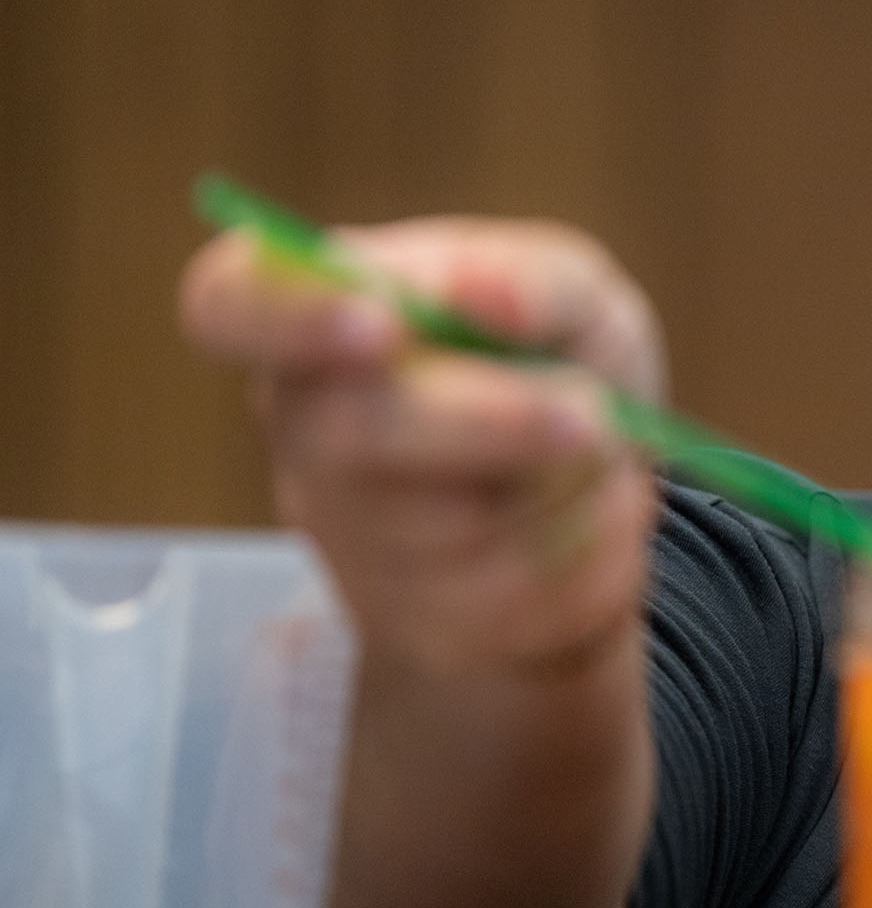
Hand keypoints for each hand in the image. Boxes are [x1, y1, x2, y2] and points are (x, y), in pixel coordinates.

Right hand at [179, 217, 663, 676]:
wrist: (605, 499)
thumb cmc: (561, 365)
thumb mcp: (575, 296)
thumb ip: (531, 280)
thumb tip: (480, 291)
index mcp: (322, 321)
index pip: (230, 305)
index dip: (287, 317)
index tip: (381, 326)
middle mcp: (309, 430)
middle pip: (345, 435)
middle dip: (488, 423)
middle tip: (590, 413)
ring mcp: (352, 541)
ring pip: (444, 529)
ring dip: (560, 490)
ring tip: (597, 457)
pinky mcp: (422, 627)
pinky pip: (507, 598)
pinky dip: (585, 551)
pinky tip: (592, 520)